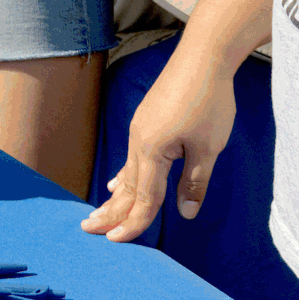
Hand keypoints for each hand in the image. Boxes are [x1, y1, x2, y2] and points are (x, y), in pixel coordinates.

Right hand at [80, 48, 237, 241]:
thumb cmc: (208, 101)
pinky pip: (131, 156)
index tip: (117, 242)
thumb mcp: (207, 148)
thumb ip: (194, 182)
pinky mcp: (146, 120)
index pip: (144, 197)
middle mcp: (139, 141)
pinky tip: (115, 182)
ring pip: (127, 172)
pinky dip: (123, 175)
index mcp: (152, 150)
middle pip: (126, 186)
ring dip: (115, 196)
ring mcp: (140, 129)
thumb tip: (186, 213)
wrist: (203, 57)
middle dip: (110, 211)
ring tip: (100, 213)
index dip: (134, 222)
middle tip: (90, 230)